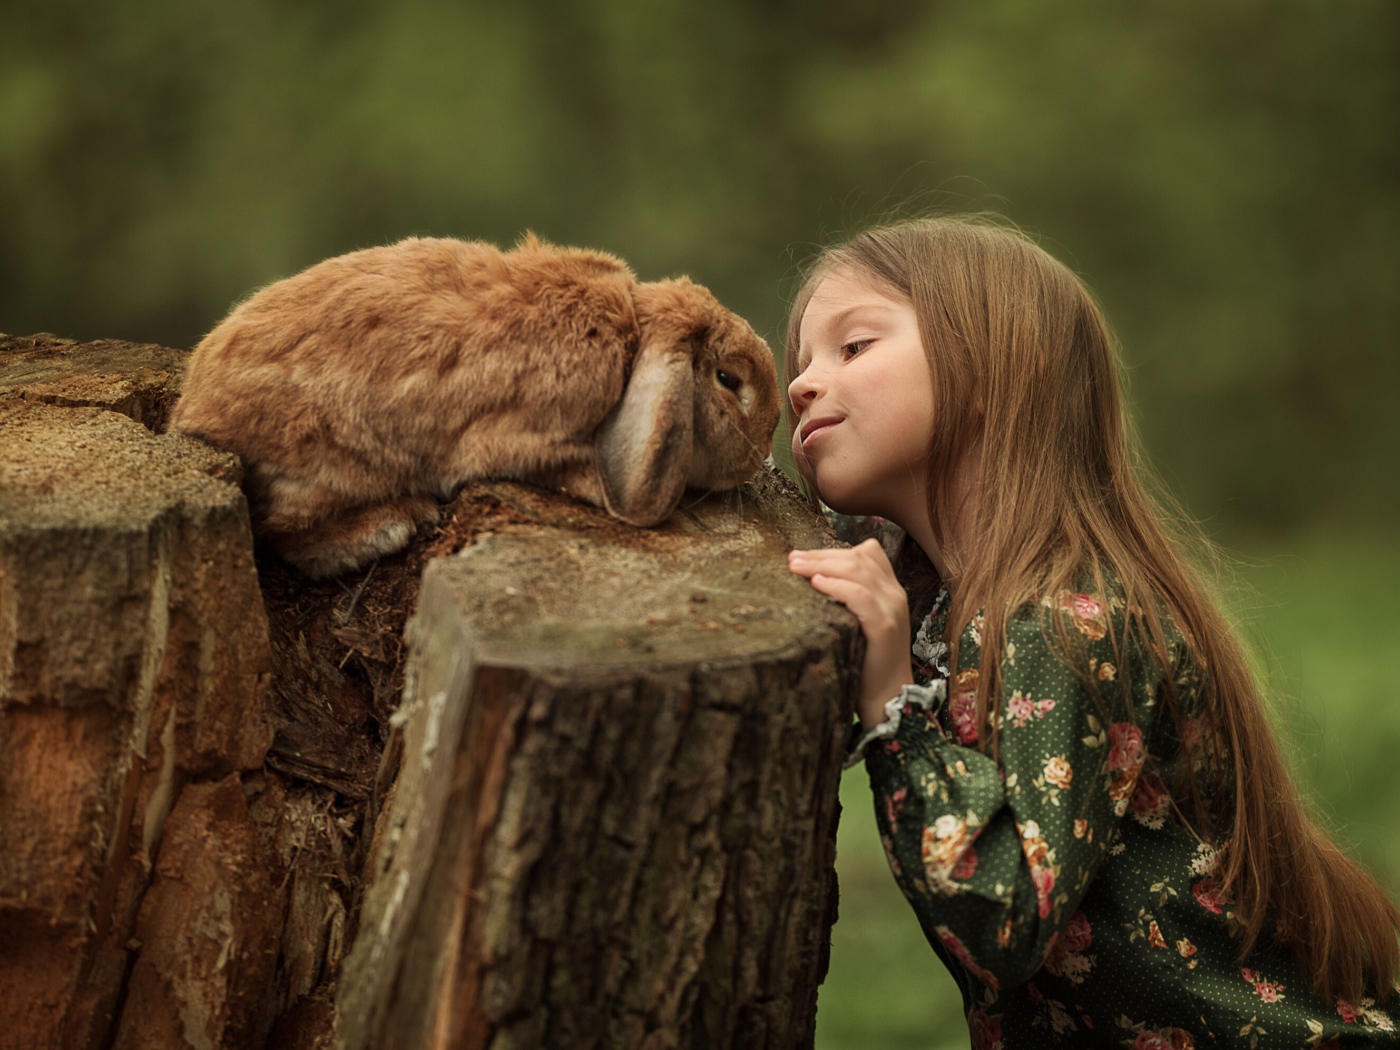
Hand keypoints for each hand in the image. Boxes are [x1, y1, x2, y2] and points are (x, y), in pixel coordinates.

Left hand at [788, 539, 912, 728]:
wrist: (887, 696)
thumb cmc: (865, 660)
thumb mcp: (858, 622)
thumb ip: (847, 599)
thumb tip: (811, 579)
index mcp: (890, 589)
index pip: (869, 552)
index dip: (835, 549)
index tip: (803, 556)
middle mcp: (894, 594)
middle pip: (859, 558)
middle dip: (821, 555)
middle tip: (792, 559)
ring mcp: (892, 608)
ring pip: (859, 570)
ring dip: (823, 565)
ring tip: (797, 568)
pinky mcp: (884, 626)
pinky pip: (860, 596)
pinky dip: (837, 586)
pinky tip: (817, 584)